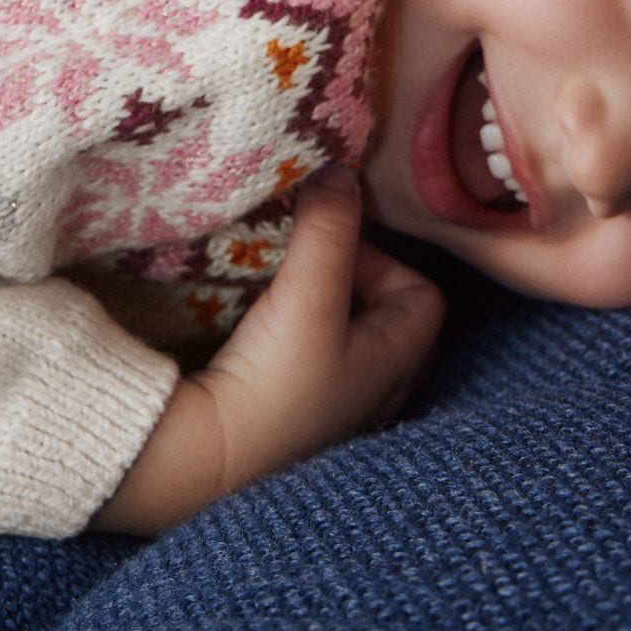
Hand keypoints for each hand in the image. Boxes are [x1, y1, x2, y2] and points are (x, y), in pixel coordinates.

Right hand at [86, 167, 443, 536]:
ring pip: (347, 345)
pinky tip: (259, 338)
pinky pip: (314, 372)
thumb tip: (340, 165)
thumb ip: (326, 228)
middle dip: (351, 283)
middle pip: (385, 317)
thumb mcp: (306, 296)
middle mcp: (380, 395)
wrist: (208, 465)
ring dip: (320, 315)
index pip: (422, 293)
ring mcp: (339, 416)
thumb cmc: (275, 386)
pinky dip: (295, 348)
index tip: (329, 246)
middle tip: (304, 264)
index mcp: (400, 365)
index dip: (382, 258)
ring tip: (280, 294)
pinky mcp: (295, 427)